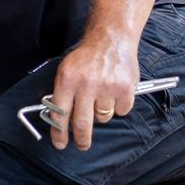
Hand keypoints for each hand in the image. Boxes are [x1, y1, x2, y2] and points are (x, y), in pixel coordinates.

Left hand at [47, 31, 139, 150]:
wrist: (110, 39)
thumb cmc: (86, 57)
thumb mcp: (66, 71)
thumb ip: (62, 93)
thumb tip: (58, 120)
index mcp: (67, 80)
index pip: (59, 114)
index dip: (59, 133)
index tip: (60, 143)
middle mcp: (86, 85)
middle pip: (82, 123)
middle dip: (81, 139)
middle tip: (81, 145)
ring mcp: (107, 87)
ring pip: (103, 117)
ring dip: (101, 113)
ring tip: (101, 97)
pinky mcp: (126, 89)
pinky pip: (121, 111)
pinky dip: (118, 106)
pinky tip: (114, 92)